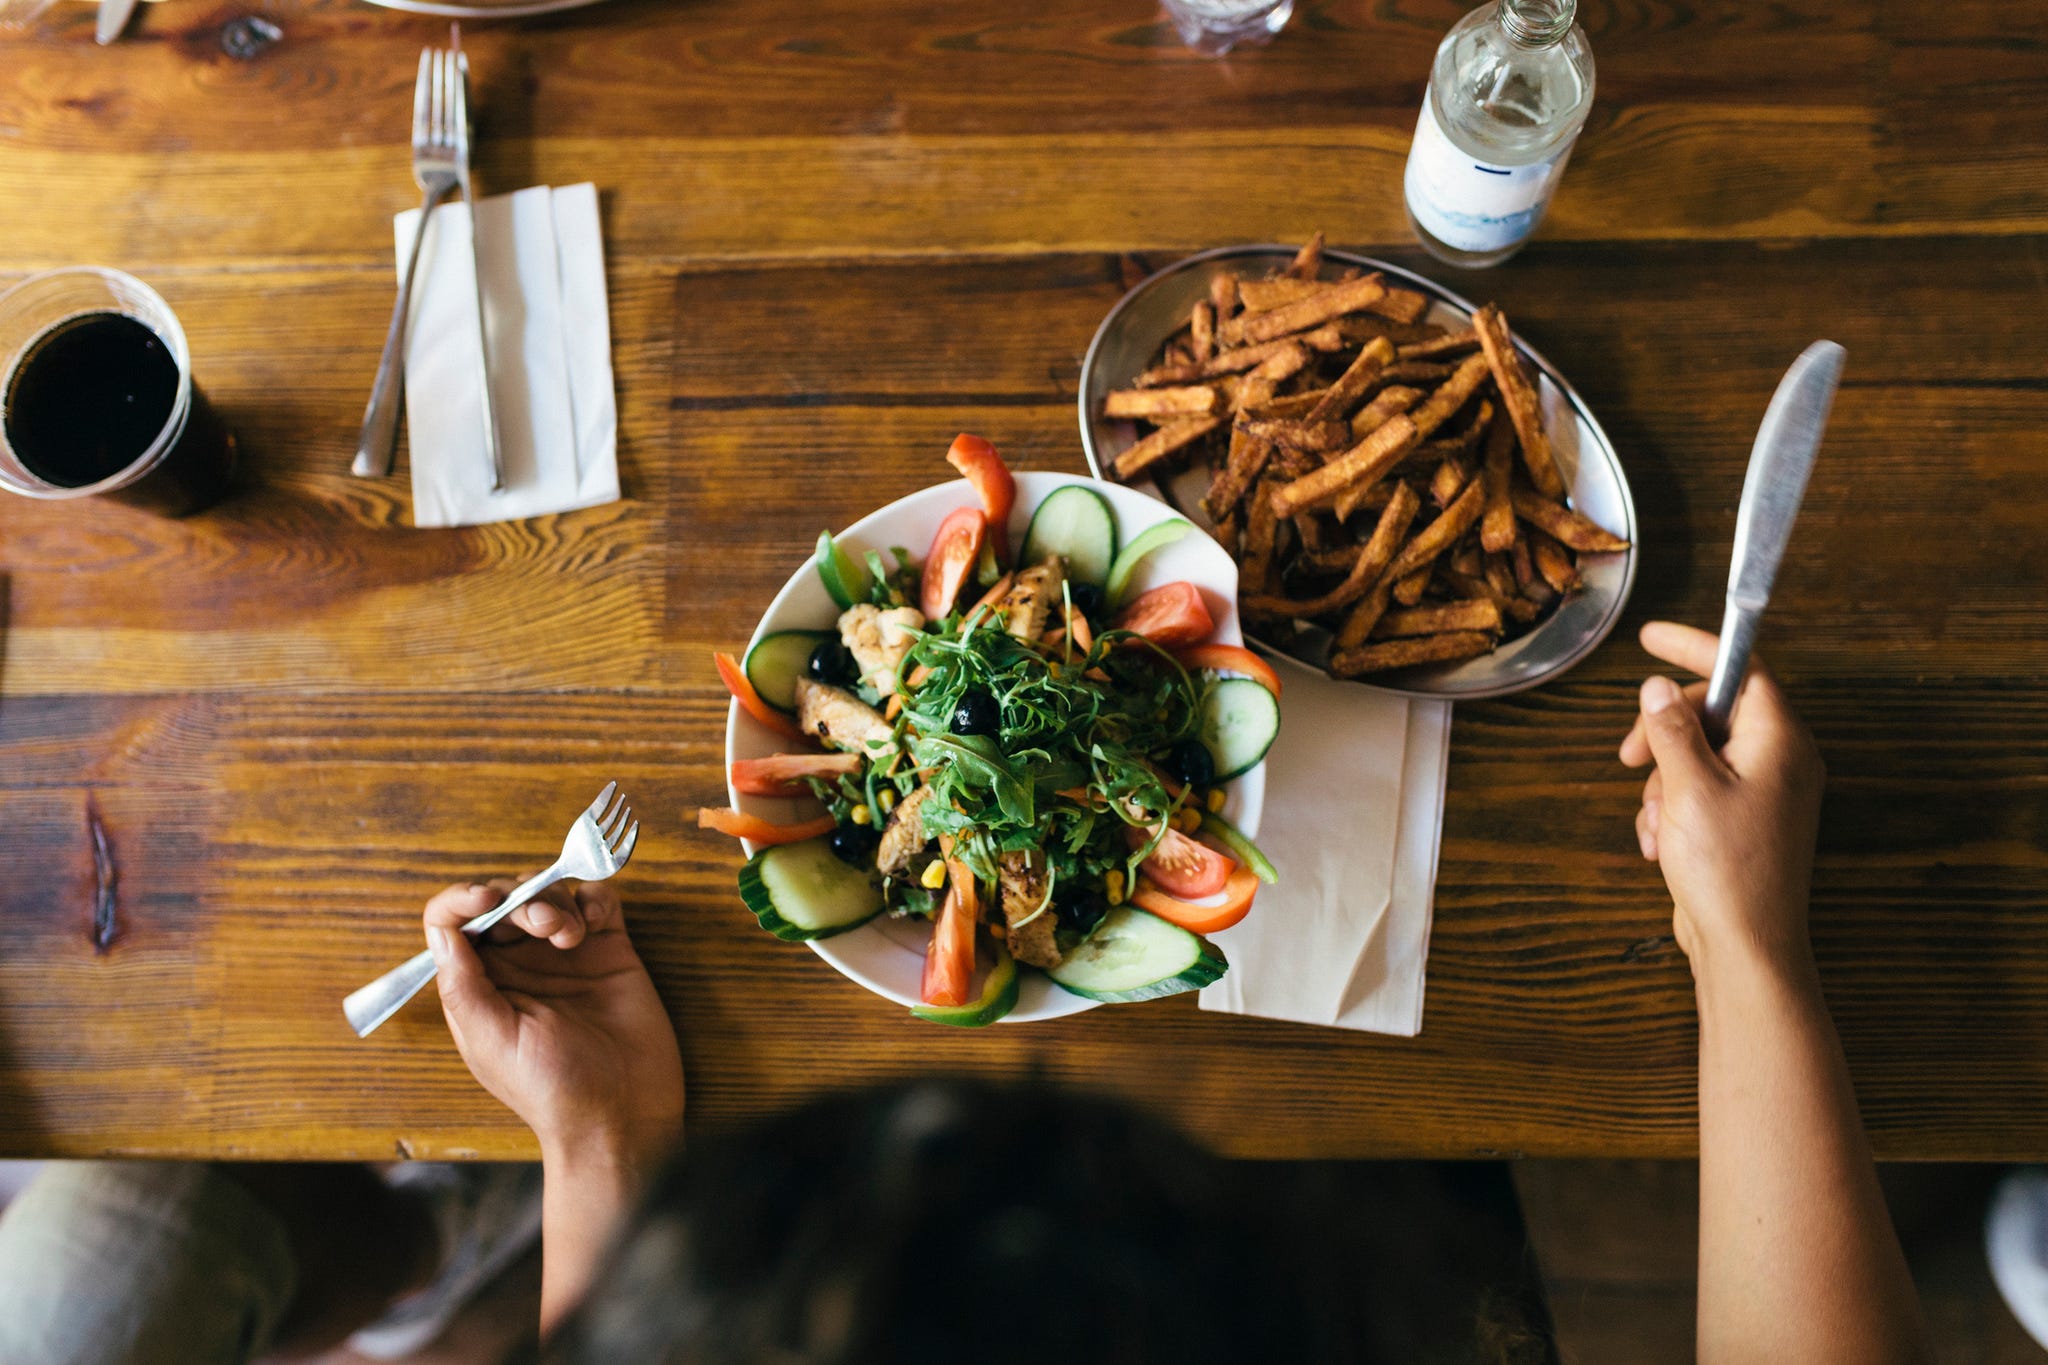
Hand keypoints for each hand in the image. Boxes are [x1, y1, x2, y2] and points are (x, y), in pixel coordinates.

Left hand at [424, 880, 683, 1173]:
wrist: (623, 1113)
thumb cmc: (552, 1091)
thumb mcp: (494, 1043)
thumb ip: (464, 988)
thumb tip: (441, 932)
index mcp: (479, 985)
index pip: (451, 923)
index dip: (463, 900)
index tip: (489, 901)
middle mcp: (517, 964)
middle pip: (503, 897)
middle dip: (519, 897)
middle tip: (544, 924)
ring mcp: (564, 954)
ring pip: (548, 892)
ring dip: (556, 899)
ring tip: (571, 935)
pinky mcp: (608, 950)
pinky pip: (597, 902)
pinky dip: (594, 899)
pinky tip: (596, 924)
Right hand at [1619, 621, 1825, 977]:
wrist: (1747, 946)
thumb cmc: (1729, 869)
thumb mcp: (1687, 787)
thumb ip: (1671, 728)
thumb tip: (1658, 687)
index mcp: (1780, 741)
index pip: (1741, 669)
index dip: (1694, 648)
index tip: (1650, 638)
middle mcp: (1780, 760)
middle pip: (1711, 712)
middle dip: (1662, 731)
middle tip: (1627, 755)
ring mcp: (1765, 793)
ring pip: (1697, 754)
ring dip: (1662, 781)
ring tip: (1656, 823)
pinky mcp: (1746, 822)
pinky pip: (1699, 790)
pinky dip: (1671, 808)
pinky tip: (1659, 844)